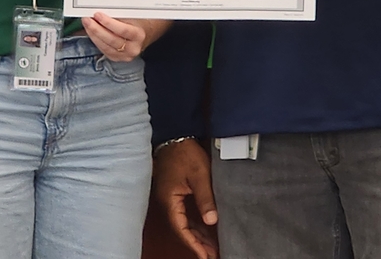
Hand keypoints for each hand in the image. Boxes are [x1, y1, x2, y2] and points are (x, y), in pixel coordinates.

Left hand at [81, 12, 170, 60]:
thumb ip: (120, 15)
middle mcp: (133, 48)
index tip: (98, 15)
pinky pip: (104, 50)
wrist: (146, 34)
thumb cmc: (139, 22)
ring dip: (94, 35)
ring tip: (87, 24)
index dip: (109, 23)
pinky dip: (96, 41)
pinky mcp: (118, 58)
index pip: (123, 30)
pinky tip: (91, 33)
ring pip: (106, 47)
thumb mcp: (134, 16)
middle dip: (97, 29)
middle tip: (87, 19)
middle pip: (112, 40)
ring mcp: (125, 56)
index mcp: (139, 35)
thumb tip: (103, 9)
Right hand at [153, 138, 217, 258]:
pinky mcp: (174, 192)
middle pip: (182, 229)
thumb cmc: (185, 152)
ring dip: (196, 234)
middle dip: (197, 243)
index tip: (206, 256)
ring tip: (211, 246)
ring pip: (183, 222)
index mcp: (170, 200)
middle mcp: (167, 202)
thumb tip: (211, 221)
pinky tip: (205, 228)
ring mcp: (170, 197)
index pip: (181, 228)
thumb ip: (205, 198)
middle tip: (213, 255)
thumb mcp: (199, 174)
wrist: (175, 134)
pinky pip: (184, 213)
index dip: (194, 244)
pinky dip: (194, 223)